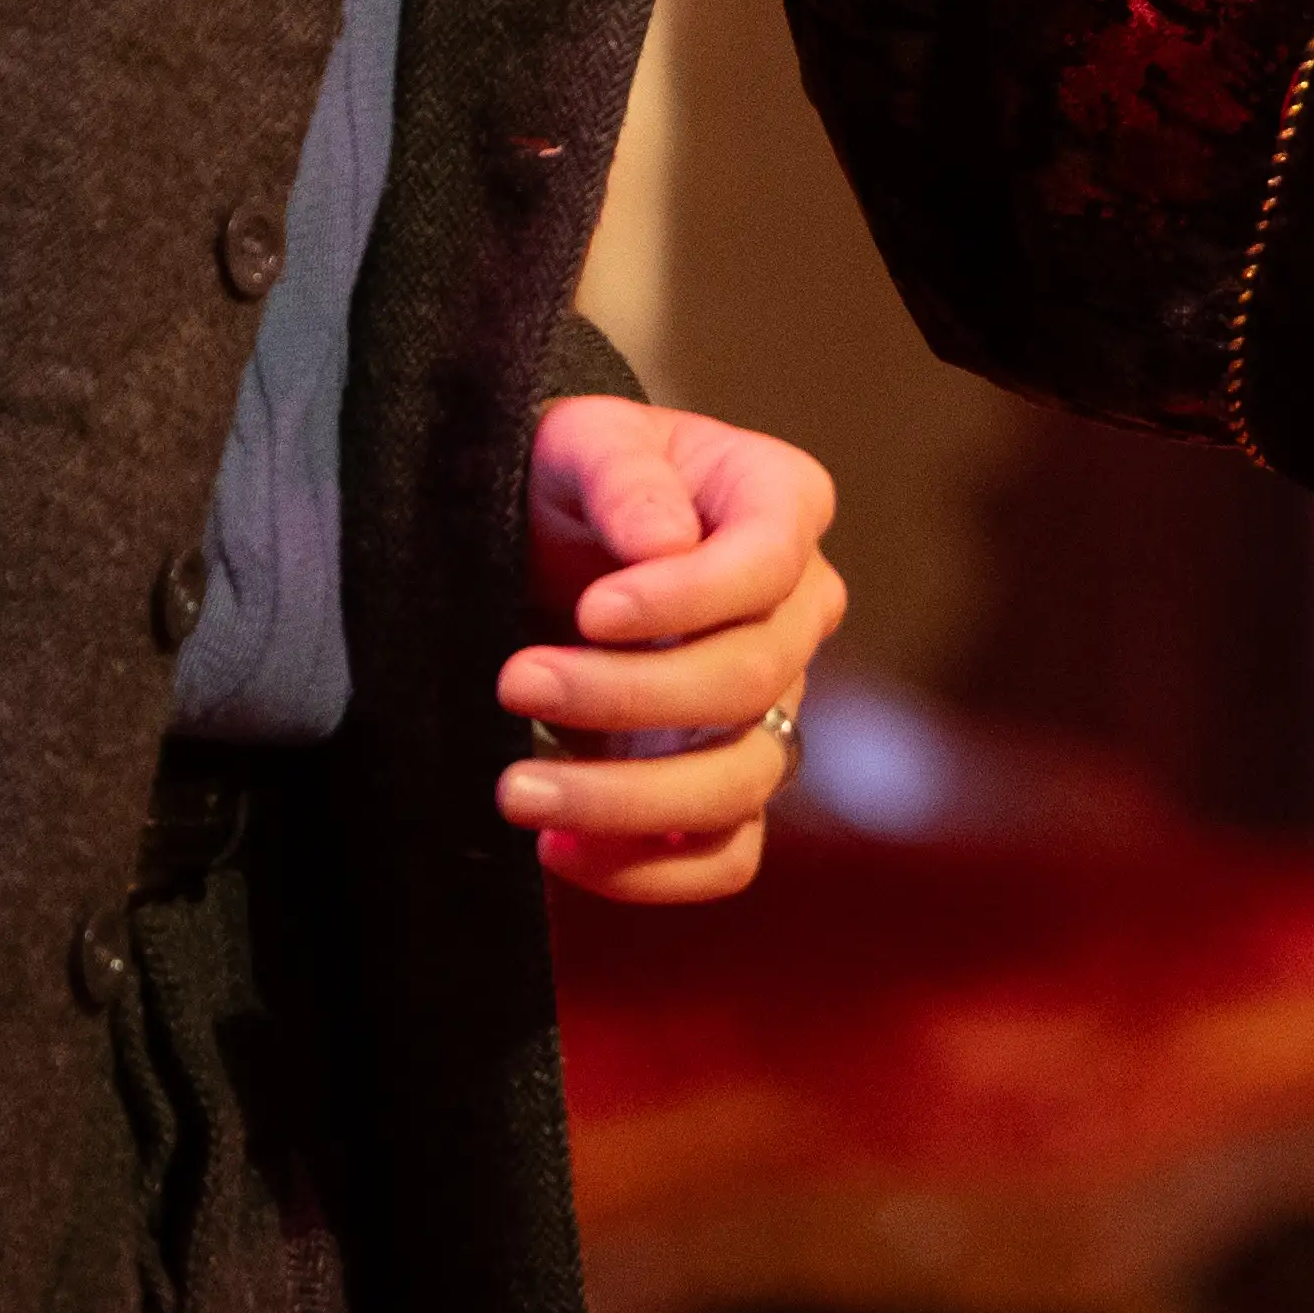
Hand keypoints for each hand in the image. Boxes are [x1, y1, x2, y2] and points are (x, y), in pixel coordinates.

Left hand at [499, 398, 845, 905]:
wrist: (548, 540)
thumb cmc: (572, 475)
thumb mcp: (581, 440)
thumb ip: (625, 476)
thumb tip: (664, 546)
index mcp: (782, 506)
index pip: (768, 564)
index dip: (686, 599)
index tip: (588, 612)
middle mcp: (799, 612)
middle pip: (751, 680)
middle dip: (625, 696)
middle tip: (515, 682)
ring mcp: (774, 706)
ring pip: (742, 781)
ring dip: (626, 802)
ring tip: (517, 790)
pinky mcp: (728, 784)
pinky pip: (726, 858)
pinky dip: (649, 872)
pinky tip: (560, 847)